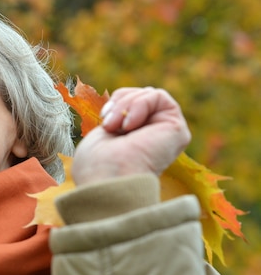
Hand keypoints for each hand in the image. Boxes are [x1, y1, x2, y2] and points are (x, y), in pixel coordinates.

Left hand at [72, 87, 190, 185]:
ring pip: (148, 94)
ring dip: (125, 106)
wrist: (106, 180)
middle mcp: (155, 137)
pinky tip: (129, 126)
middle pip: (140, 95)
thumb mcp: (103, 134)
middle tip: (108, 125)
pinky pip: (158, 96)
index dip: (116, 104)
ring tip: (115, 127)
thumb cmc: (97, 166)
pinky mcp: (177, 128)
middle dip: (120, 103)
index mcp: (137, 139)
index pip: (130, 104)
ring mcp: (167, 133)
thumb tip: (122, 107)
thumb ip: (119, 118)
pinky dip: (138, 105)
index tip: (104, 121)